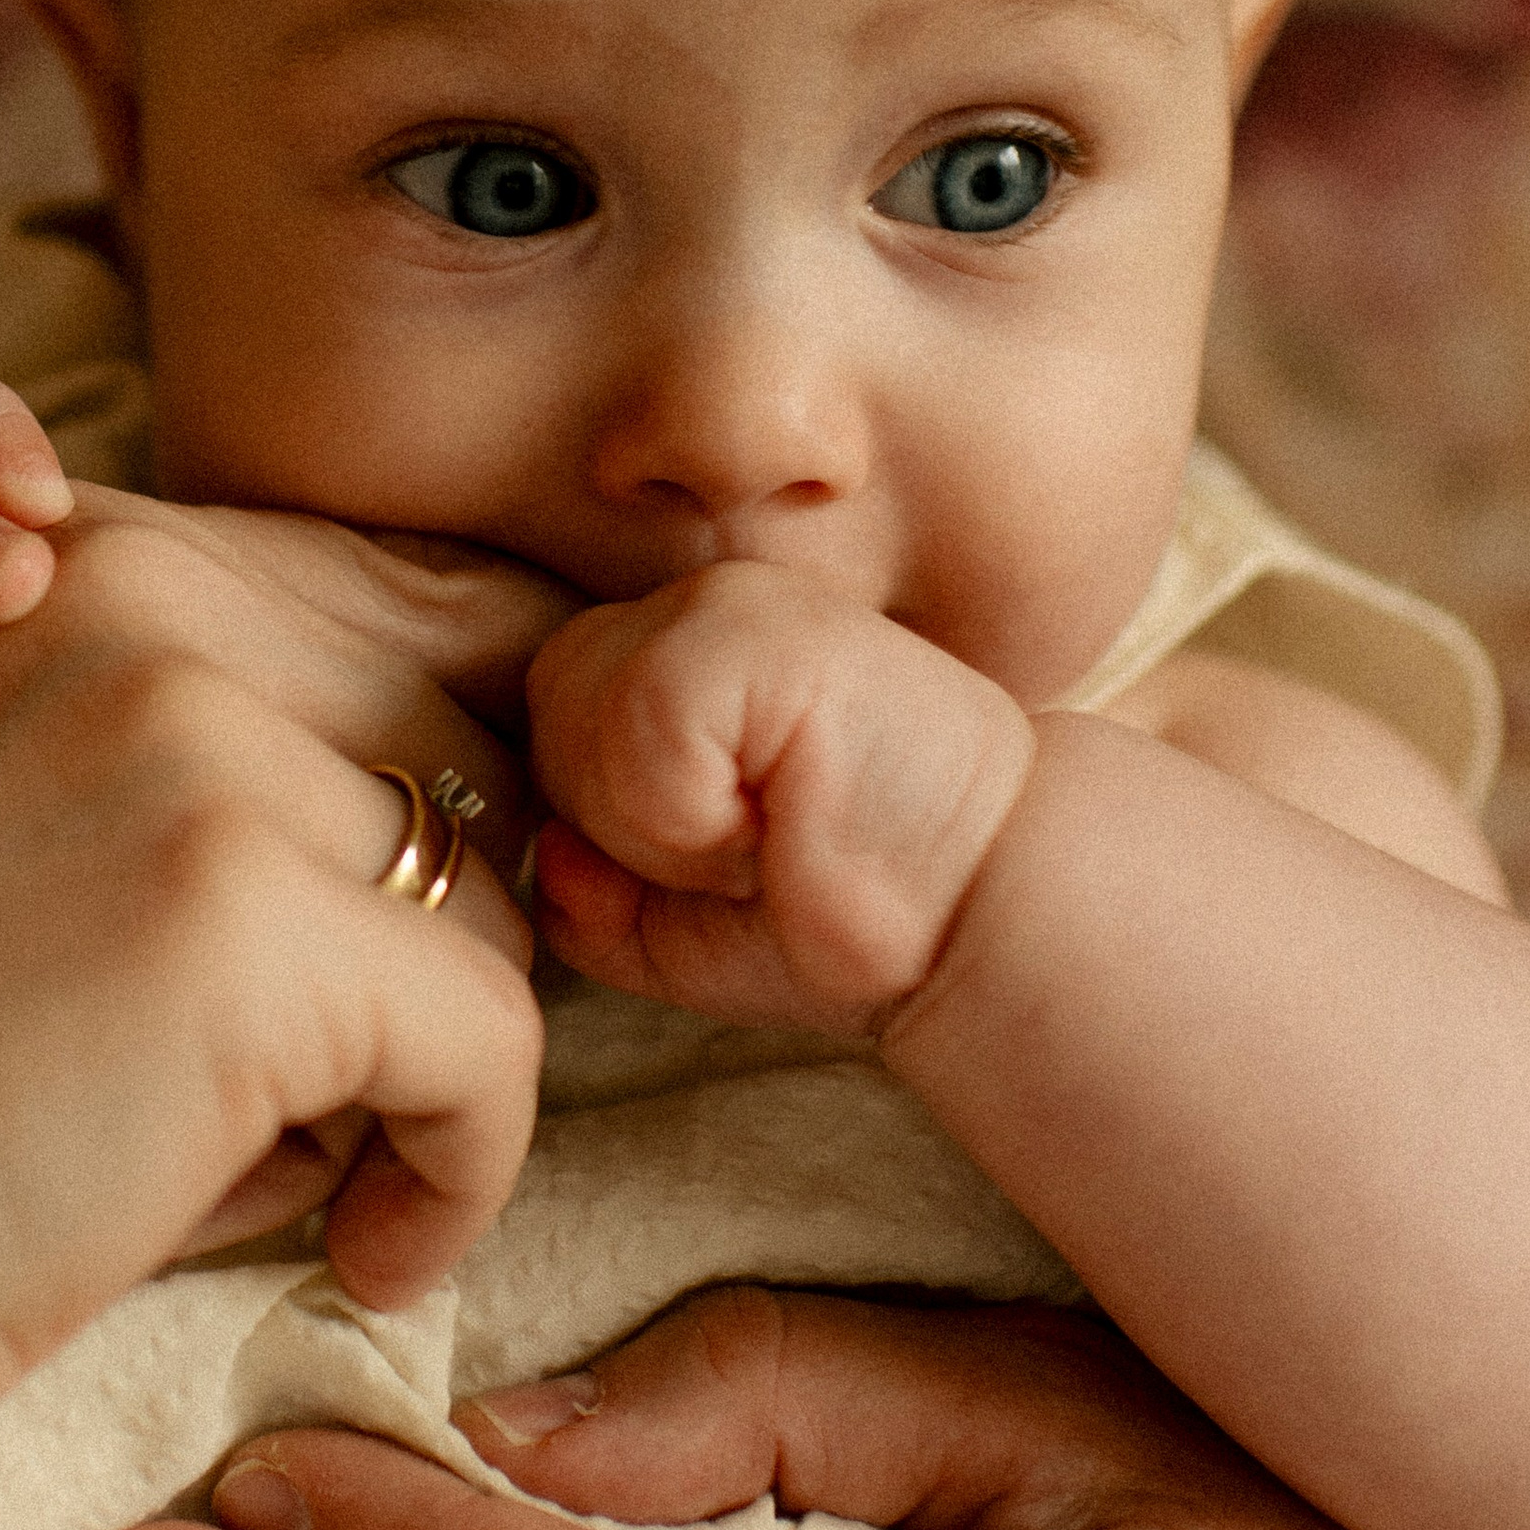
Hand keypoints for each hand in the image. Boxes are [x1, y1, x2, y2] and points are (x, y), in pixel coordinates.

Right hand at [0, 523, 546, 1446]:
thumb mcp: (25, 852)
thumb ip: (214, 780)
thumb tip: (502, 841)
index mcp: (72, 566)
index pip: (405, 611)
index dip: (452, 792)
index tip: (421, 947)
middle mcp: (133, 602)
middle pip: (469, 750)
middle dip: (447, 936)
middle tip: (373, 1097)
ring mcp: (188, 743)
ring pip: (486, 900)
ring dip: (434, 1055)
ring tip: (324, 1174)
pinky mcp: (240, 915)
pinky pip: (491, 1042)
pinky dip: (465, 1174)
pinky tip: (370, 1256)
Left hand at [526, 564, 1032, 1031]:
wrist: (986, 911)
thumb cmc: (848, 908)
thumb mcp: (678, 928)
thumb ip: (583, 892)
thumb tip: (544, 849)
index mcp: (678, 647)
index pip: (550, 722)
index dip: (615, 824)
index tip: (731, 851)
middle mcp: (697, 602)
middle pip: (548, 716)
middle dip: (626, 822)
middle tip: (755, 840)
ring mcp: (727, 602)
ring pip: (579, 722)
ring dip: (664, 825)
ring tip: (775, 827)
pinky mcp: (757, 629)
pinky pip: (638, 729)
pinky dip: (693, 814)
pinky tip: (785, 816)